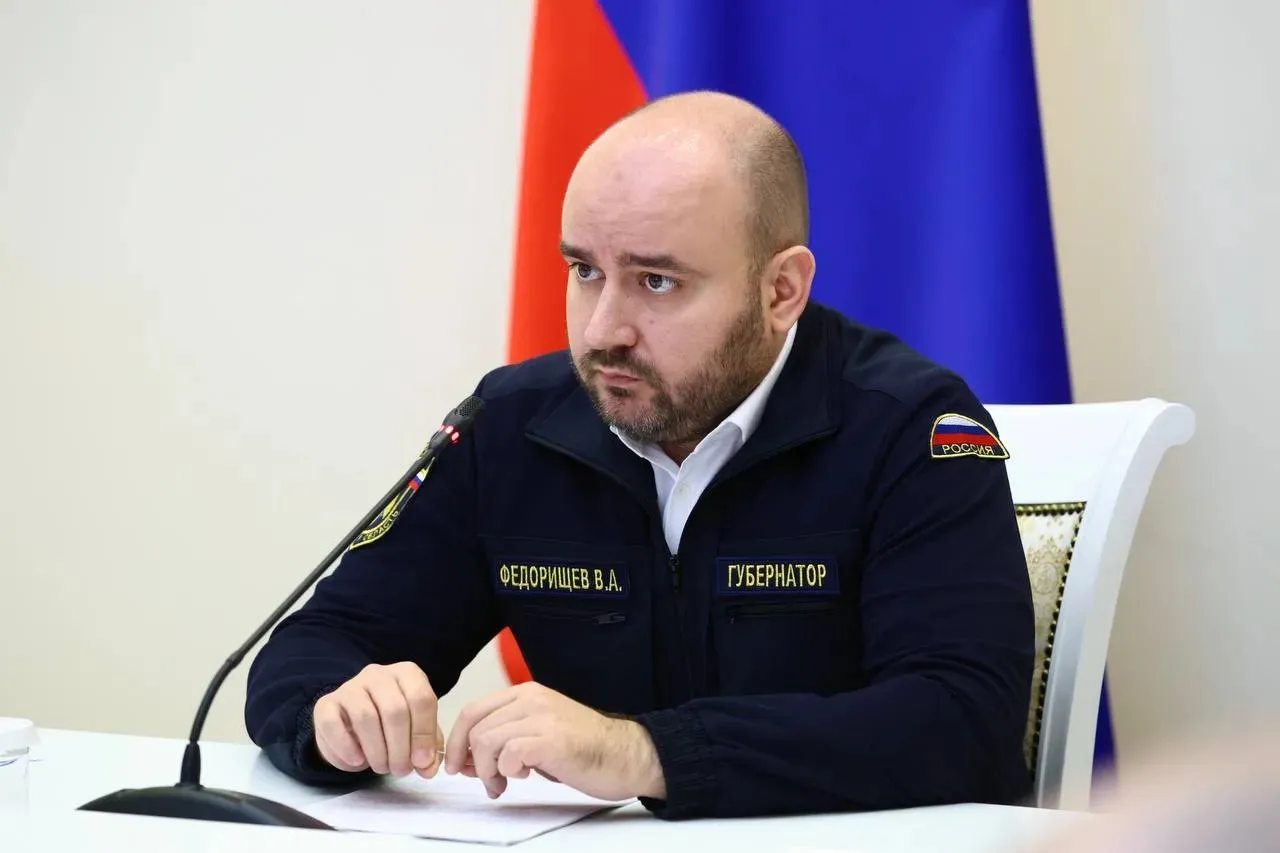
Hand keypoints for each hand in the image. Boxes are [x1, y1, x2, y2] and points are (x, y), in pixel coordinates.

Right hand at [312, 662, 442, 777]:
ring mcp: (350, 687)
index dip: (424, 734)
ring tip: (382, 768)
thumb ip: (427, 749)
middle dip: (400, 748)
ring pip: (365, 717)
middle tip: (401, 770)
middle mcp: (379, 674)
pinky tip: (357, 761)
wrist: (353, 722)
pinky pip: (332, 725)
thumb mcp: (416, 732)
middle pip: (394, 710)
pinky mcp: (326, 704)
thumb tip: (428, 768)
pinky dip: (346, 748)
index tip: (422, 761)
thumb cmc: (393, 725)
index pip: (421, 698)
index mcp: (407, 674)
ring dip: (377, 751)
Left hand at [443, 682, 664, 801]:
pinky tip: (523, 777)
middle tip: (481, 780)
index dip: (456, 739)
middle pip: (475, 725)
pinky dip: (506, 772)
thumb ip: (510, 735)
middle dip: (468, 758)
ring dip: (487, 771)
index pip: (474, 710)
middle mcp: (532, 699)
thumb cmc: (587, 749)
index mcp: (527, 694)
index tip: (456, 763)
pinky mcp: (552, 740)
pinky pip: (509, 754)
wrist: (627, 755)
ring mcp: (543, 717)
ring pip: (487, 740)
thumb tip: (472, 756)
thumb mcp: (542, 730)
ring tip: (502, 785)